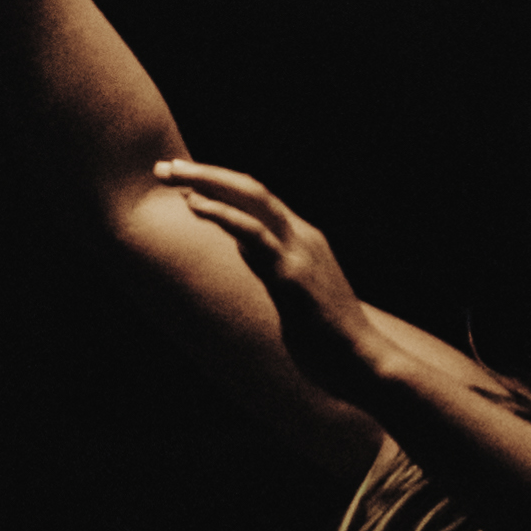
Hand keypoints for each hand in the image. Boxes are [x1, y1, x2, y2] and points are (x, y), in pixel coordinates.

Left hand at [155, 160, 385, 410]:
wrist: (365, 363)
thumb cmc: (328, 337)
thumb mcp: (293, 292)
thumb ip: (270, 264)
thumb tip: (242, 246)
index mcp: (304, 239)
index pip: (258, 198)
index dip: (220, 184)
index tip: (183, 180)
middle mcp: (303, 236)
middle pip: (251, 188)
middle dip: (205, 173)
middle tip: (164, 167)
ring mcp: (299, 252)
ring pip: (251, 199)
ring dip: (207, 182)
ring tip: (170, 175)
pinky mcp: (292, 275)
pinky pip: (254, 235)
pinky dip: (223, 214)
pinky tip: (195, 206)